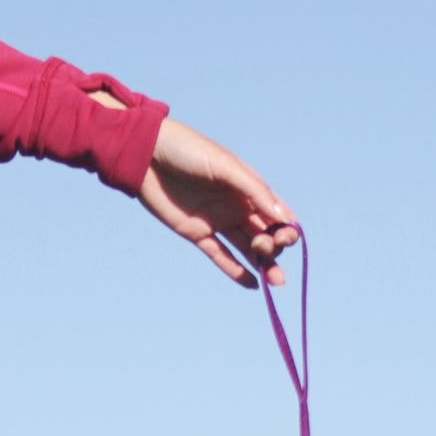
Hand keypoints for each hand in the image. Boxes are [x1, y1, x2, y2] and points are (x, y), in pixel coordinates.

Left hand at [92, 97, 297, 288]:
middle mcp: (236, 205)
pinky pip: (221, 257)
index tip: (287, 237)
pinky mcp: (198, 234)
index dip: (287, 228)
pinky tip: (254, 284)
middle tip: (264, 246)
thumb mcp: (226, 167)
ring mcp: (218, 221)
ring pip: (247, 248)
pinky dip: (237, 271)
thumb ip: (255, 191)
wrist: (147, 154)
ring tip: (276, 281)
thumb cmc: (188, 150)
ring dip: (263, 263)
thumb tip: (285, 219)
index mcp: (247, 187)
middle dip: (273, 245)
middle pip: (265, 233)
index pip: (276, 213)